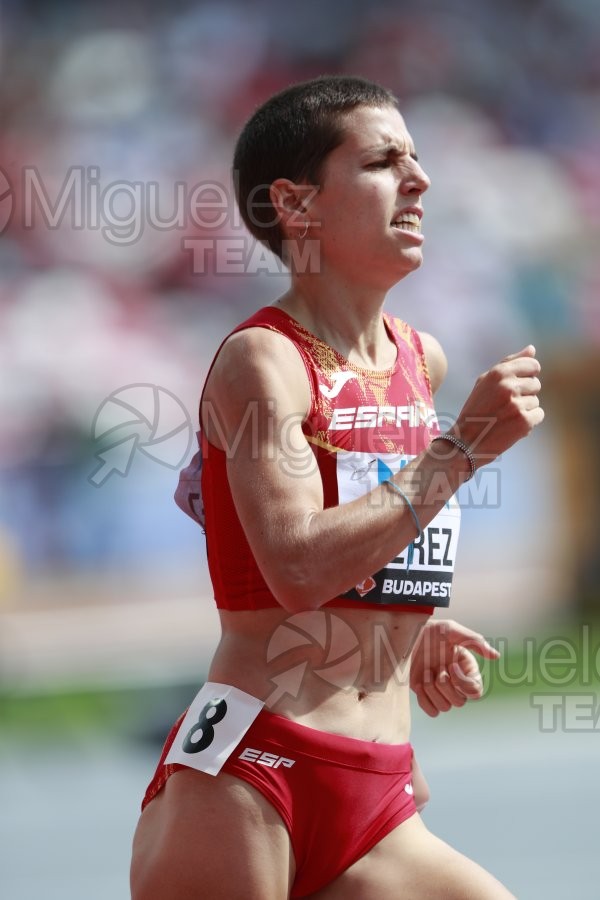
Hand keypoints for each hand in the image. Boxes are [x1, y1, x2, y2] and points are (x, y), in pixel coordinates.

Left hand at [410, 618, 499, 716]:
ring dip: (433, 691)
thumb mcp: (452, 630)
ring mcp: (440, 690)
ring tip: (427, 673)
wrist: (407, 636)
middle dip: (445, 686)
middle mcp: (456, 683)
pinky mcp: (426, 695)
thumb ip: (475, 641)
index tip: (450, 666)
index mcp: (467, 670)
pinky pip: (431, 712)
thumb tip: (497, 656)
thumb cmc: (431, 631)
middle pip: (460, 703)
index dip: (464, 683)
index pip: (476, 692)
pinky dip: (425, 700)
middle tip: (437, 669)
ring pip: (445, 708)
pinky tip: (420, 683)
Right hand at [451, 345, 543, 466]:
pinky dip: (529, 422)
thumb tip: (532, 349)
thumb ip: (509, 363)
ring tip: (505, 417)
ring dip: (525, 409)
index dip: (529, 375)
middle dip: (525, 394)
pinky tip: (511, 426)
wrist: (466, 441)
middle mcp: (508, 386)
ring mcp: (517, 404)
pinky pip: (539, 415)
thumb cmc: (476, 409)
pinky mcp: (524, 422)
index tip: (518, 385)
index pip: (532, 365)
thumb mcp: (486, 381)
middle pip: (536, 384)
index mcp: (498, 373)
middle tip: (505, 405)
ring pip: (536, 401)